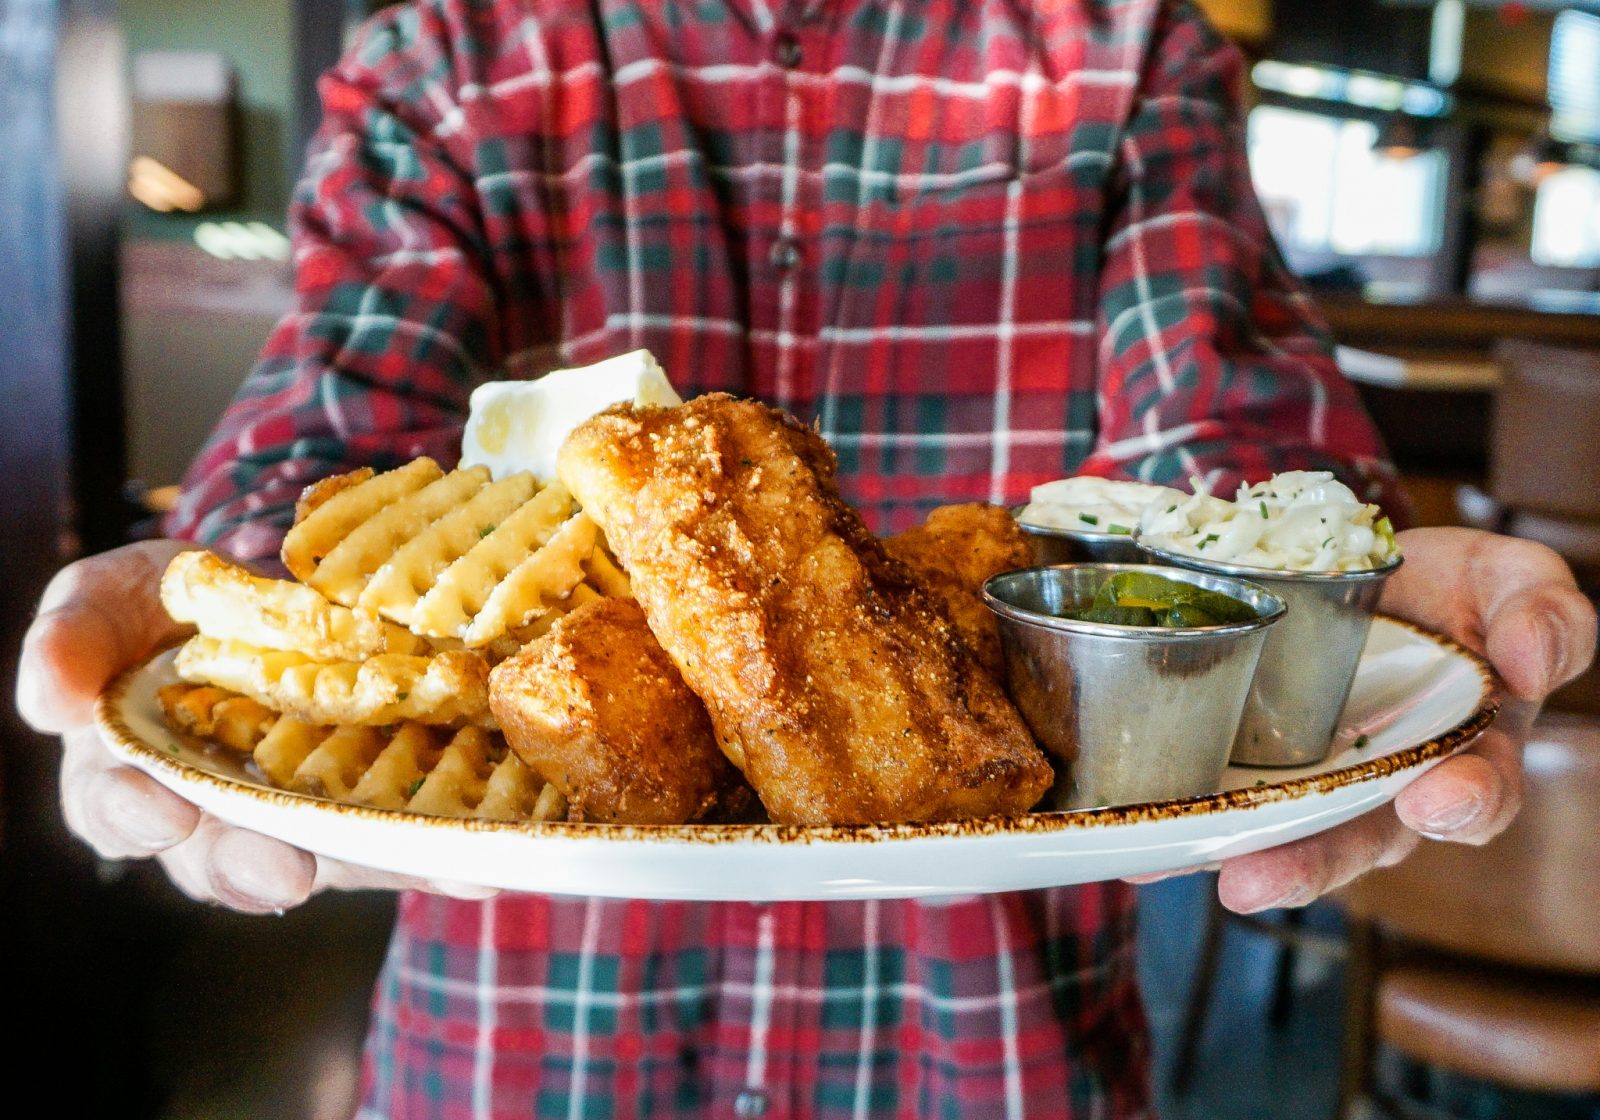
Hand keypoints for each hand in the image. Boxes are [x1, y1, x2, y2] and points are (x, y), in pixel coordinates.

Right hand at [16, 540, 496, 912]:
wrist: (281, 589)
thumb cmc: (176, 607)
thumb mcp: (113, 597)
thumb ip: (74, 637)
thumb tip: (51, 699)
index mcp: (140, 770)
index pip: (120, 807)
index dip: (134, 813)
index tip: (160, 808)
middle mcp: (224, 811)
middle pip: (228, 860)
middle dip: (255, 867)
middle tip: (284, 872)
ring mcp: (307, 812)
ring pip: (334, 858)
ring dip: (377, 867)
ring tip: (418, 868)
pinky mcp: (379, 807)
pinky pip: (413, 839)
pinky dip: (448, 852)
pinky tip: (486, 863)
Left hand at [1210, 527, 1595, 912]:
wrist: (1368, 568)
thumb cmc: (1456, 593)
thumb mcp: (1513, 583)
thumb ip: (1545, 616)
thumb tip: (1531, 662)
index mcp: (1468, 755)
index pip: (1477, 798)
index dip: (1462, 804)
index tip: (1437, 798)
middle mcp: (1387, 788)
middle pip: (1354, 842)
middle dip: (1307, 864)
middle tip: (1254, 881)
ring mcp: (1315, 782)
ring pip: (1276, 836)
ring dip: (1225, 856)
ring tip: (1173, 868)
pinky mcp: (1253, 765)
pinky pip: (1218, 807)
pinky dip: (1175, 831)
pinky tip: (1134, 854)